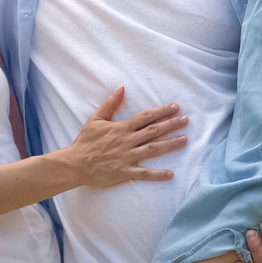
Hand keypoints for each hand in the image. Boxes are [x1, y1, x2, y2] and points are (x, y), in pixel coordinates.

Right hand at [64, 87, 188, 186]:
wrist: (75, 164)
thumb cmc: (85, 141)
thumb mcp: (96, 119)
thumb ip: (110, 104)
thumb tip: (121, 88)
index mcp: (121, 128)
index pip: (146, 117)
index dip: (162, 111)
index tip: (175, 107)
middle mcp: (127, 141)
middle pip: (154, 131)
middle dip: (171, 124)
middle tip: (186, 120)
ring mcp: (127, 157)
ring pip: (153, 149)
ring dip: (170, 144)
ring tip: (185, 140)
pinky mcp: (125, 172)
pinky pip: (144, 173)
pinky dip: (158, 174)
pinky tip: (171, 174)